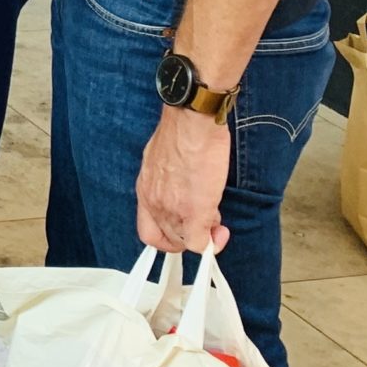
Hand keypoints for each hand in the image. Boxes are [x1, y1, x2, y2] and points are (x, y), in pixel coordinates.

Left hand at [136, 106, 233, 255]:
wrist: (192, 122)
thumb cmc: (182, 132)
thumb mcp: (162, 159)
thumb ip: (167, 182)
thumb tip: (182, 193)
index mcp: (145, 188)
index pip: (148, 230)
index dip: (168, 236)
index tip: (185, 229)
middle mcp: (153, 202)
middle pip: (168, 238)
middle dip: (190, 234)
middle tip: (207, 220)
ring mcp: (171, 210)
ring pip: (185, 242)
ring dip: (203, 235)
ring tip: (215, 214)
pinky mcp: (194, 213)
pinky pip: (201, 244)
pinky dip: (212, 242)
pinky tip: (221, 230)